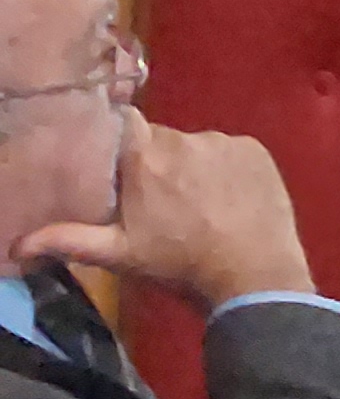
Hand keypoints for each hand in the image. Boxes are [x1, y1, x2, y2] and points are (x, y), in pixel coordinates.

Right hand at [15, 111, 316, 308]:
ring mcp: (225, 141)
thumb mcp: (119, 254)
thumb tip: (17, 246)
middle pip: (159, 138)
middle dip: (154, 161)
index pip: (123, 122)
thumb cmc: (179, 264)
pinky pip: (231, 150)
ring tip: (197, 201)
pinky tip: (228, 197)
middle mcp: (185, 138)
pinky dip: (225, 167)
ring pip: (195, 145)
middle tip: (158, 197)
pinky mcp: (257, 150)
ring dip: (191, 165)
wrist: (253, 276)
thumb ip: (68, 240)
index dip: (119, 138)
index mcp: (145, 157)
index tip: (119, 161)